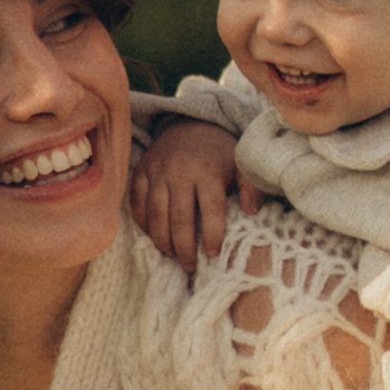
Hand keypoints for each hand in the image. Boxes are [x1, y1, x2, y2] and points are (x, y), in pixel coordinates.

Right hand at [132, 119, 247, 268]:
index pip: (210, 210)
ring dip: (162, 240)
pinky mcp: (141, 172)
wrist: (188, 124)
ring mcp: (156, 172)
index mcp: (207, 171)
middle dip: (184, 247)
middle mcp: (179, 172)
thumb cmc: (218, 152)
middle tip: (189, 266)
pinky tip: (153, 237)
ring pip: (155, 214)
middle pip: (179, 218)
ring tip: (172, 255)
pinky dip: (143, 223)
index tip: (213, 255)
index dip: (212, 236)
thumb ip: (250, 187)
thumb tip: (252, 212)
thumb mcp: (241, 164)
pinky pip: (136, 203)